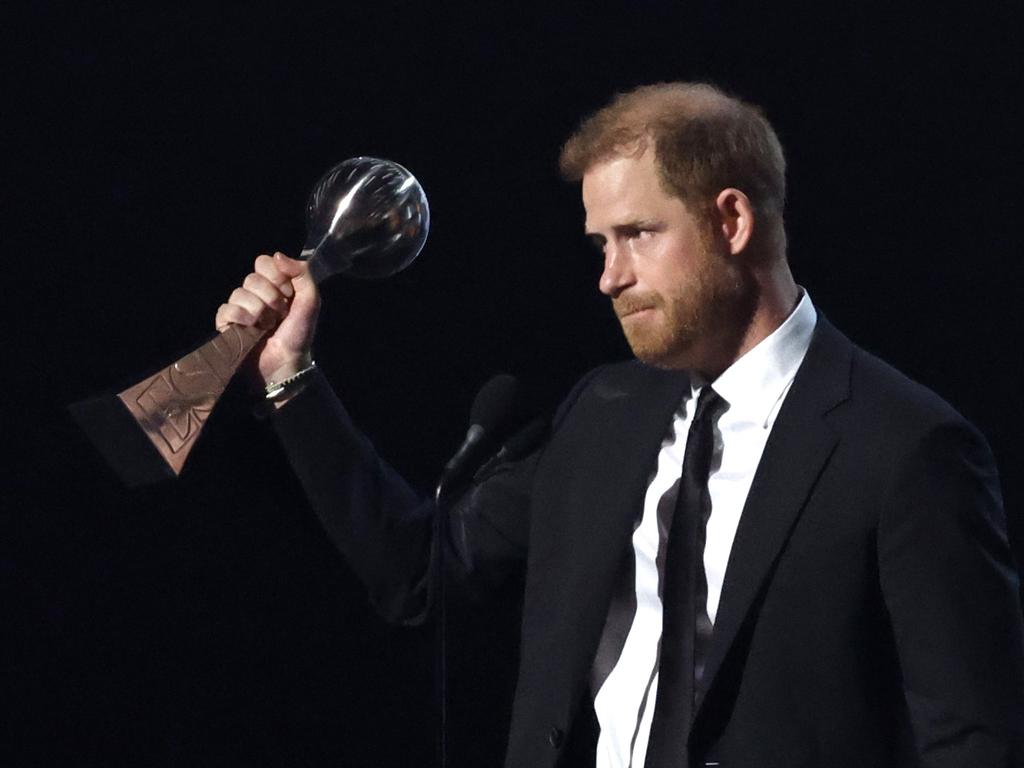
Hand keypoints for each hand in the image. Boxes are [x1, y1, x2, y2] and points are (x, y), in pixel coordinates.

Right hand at [215, 252, 320, 387]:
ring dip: (259, 310)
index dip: (276, 276)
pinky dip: (241, 317)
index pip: (264, 262)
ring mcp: (239, 308)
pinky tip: (251, 329)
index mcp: (274, 286)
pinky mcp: (227, 324)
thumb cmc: (299, 335)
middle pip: (252, 277)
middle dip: (271, 297)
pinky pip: (226, 309)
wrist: (287, 364)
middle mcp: (255, 294)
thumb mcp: (310, 301)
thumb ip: (302, 274)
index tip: (288, 294)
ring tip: (267, 326)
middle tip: (280, 314)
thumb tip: (277, 255)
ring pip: (239, 292)